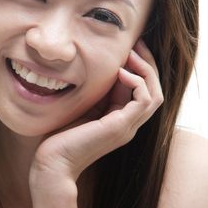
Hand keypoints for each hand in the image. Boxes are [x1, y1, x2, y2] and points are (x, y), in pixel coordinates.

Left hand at [30, 39, 163, 185]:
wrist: (52, 165)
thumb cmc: (59, 139)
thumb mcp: (81, 108)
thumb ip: (94, 94)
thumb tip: (99, 69)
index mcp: (119, 120)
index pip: (140, 90)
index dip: (138, 67)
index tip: (129, 46)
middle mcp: (128, 125)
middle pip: (154, 90)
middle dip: (148, 64)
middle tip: (137, 42)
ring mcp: (127, 128)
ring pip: (155, 94)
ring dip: (145, 70)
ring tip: (130, 54)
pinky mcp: (120, 127)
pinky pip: (144, 100)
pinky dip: (137, 82)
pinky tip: (120, 72)